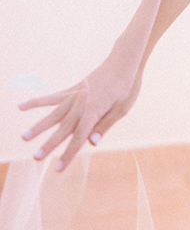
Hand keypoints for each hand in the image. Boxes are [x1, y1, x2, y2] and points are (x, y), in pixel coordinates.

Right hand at [18, 56, 142, 171]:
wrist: (123, 61)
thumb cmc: (127, 86)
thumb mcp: (123, 107)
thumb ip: (105, 124)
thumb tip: (92, 143)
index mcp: (95, 110)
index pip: (79, 136)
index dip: (68, 153)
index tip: (57, 168)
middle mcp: (82, 102)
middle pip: (63, 127)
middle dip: (49, 144)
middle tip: (35, 158)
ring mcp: (76, 94)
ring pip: (54, 112)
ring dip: (39, 125)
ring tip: (24, 137)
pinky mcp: (74, 88)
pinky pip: (53, 96)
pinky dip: (38, 102)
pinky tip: (23, 106)